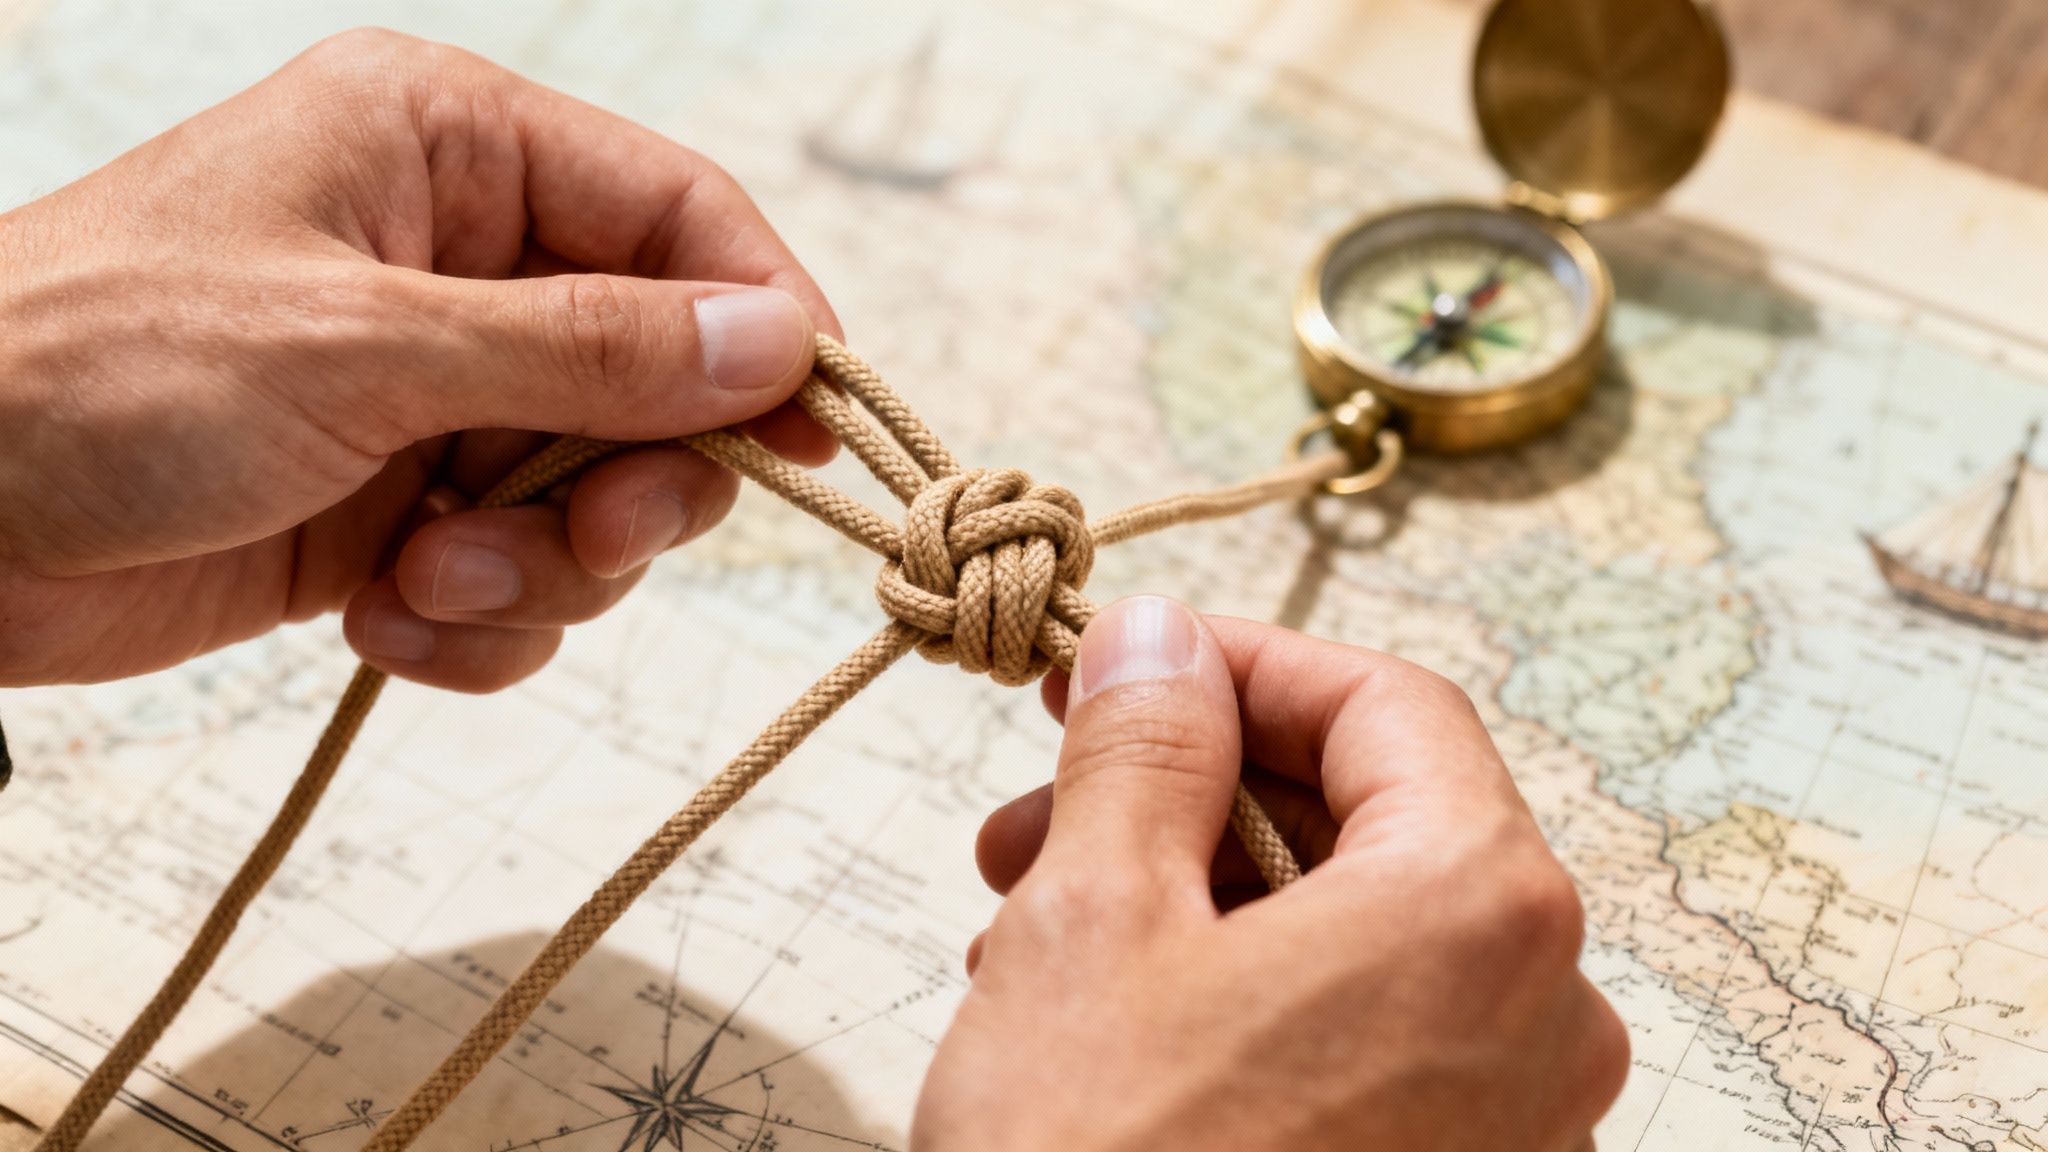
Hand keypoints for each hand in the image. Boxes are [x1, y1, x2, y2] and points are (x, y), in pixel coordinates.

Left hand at [0, 29, 840, 689]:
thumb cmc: (95, 368)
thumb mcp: (363, 345)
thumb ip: (586, 348)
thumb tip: (775, 344)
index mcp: (449, 149)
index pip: (680, 216)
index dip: (763, 321)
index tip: (817, 434)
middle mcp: (458, 264)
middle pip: (661, 377)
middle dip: (634, 479)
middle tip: (594, 532)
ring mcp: (433, 394)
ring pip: (601, 496)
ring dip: (539, 568)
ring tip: (423, 583)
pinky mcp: (402, 510)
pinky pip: (523, 581)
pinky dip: (473, 626)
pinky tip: (378, 622)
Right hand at [917, 597, 1627, 1151]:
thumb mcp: (1093, 915)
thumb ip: (1143, 744)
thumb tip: (1159, 636)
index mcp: (1482, 908)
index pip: (1387, 704)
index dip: (1241, 665)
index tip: (1126, 666)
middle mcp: (1544, 1014)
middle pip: (1374, 820)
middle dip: (1190, 794)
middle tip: (1039, 808)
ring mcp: (1517, 1124)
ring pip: (1355, 937)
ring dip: (1195, 901)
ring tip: (1032, 932)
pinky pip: (1367, 1042)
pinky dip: (1247, 1000)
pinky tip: (1112, 1027)